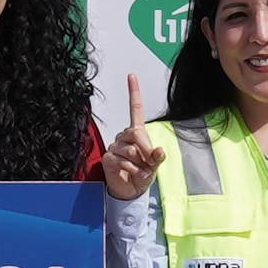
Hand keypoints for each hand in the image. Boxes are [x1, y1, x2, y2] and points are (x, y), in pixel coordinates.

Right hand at [91, 73, 163, 202]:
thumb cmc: (142, 175)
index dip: (133, 92)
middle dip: (146, 150)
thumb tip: (159, 151)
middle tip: (149, 162)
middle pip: (136, 133)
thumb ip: (157, 157)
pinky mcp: (108, 157)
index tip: (131, 76)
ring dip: (139, 163)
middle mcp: (124, 137)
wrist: (130, 191)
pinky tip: (133, 174)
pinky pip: (122, 161)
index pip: (134, 109)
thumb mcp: (154, 166)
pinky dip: (132, 170)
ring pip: (130, 150)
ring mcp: (115, 146)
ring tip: (141, 171)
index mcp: (136, 133)